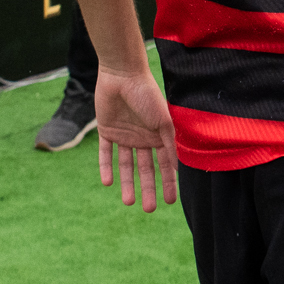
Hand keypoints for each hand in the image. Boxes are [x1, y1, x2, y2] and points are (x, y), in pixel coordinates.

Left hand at [93, 69, 177, 212]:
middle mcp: (142, 138)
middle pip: (145, 169)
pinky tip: (108, 183)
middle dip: (147, 189)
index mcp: (158, 136)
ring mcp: (124, 136)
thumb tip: (177, 169)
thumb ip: (169, 145)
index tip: (169, 202)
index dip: (167, 183)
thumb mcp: (163, 122)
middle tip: (148, 209)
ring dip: (127, 183)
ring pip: (125, 165)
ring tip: (129, 202)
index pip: (164, 165)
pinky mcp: (106, 131)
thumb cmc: (147, 95)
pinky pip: (105, 153)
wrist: (122, 75)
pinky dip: (106, 167)